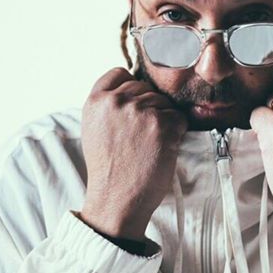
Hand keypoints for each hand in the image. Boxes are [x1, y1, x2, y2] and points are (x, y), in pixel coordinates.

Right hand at [79, 67, 187, 241]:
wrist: (116, 200)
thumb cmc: (107, 167)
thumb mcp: (93, 128)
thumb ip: (107, 104)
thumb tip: (130, 87)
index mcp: (96, 100)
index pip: (119, 72)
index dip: (130, 87)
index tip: (133, 103)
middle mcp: (116, 101)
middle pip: (144, 87)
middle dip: (148, 106)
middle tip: (141, 134)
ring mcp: (140, 111)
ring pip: (163, 101)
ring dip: (163, 119)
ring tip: (149, 143)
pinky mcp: (163, 124)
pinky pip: (179, 116)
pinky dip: (177, 130)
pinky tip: (163, 147)